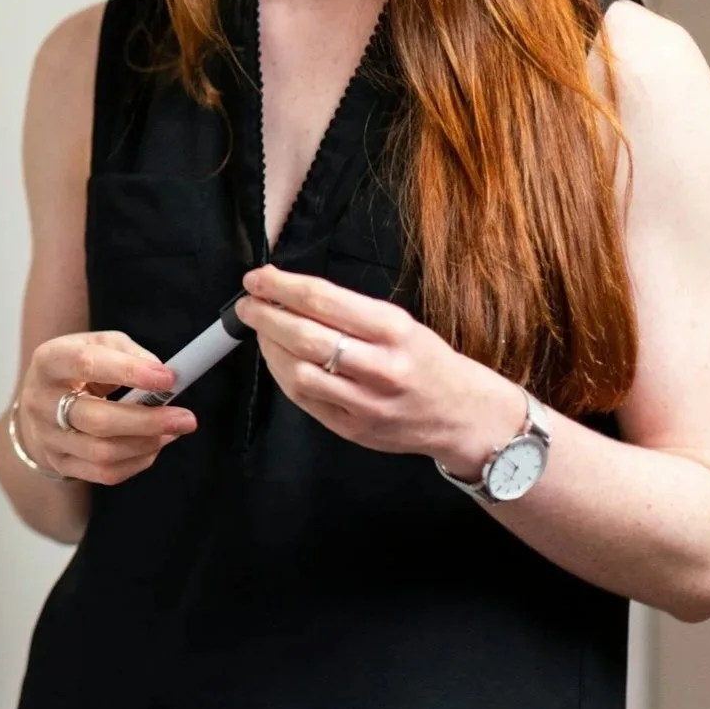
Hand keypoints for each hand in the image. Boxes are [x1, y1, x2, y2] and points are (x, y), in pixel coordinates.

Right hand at [18, 331, 197, 484]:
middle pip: (97, 420)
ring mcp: (47, 437)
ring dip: (147, 443)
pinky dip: (137, 461)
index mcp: (49, 361)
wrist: (41, 400)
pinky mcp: (59, 463)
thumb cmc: (77, 368)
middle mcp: (40, 401)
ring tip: (174, 430)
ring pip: (102, 453)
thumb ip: (129, 353)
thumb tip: (161, 375)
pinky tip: (153, 445)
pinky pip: (104, 473)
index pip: (87, 364)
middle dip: (148, 421)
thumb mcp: (98, 344)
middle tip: (186, 418)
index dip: (130, 372)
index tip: (168, 378)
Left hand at [235, 266, 523, 475]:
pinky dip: (283, 375)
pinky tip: (277, 359)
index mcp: (394, 330)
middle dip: (266, 316)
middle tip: (248, 303)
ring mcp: (365, 403)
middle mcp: (381, 367)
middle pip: (305, 337)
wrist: (461, 414)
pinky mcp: (352, 429)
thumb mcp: (400, 323)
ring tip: (261, 330)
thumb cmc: (426, 361)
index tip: (259, 278)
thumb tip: (291, 294)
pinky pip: (304, 400)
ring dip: (269, 348)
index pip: (324, 301)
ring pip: (299, 373)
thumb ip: (349, 311)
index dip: (282, 287)